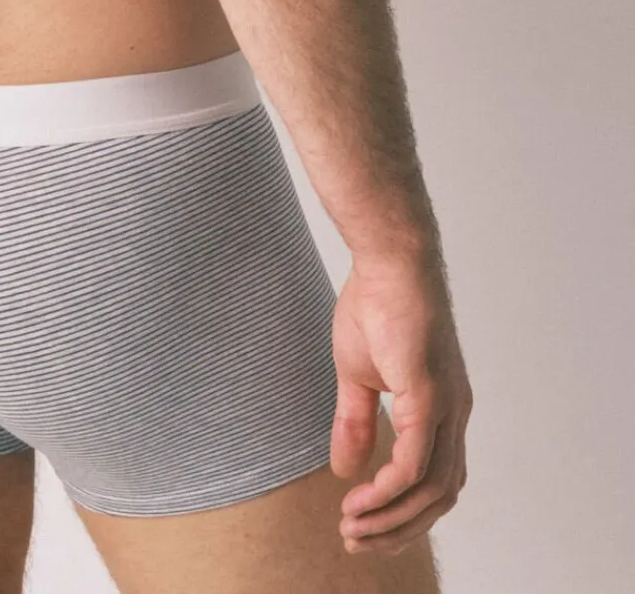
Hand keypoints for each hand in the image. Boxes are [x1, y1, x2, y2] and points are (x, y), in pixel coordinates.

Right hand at [329, 251, 471, 556]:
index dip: (402, 512)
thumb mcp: (358, 374)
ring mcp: (447, 405)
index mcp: (442, 409)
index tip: (361, 526)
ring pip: (431, 489)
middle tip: (356, 542)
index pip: (435, 482)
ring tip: (352, 527)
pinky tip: (363, 498)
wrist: (387, 257)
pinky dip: (391, 489)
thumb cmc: (375, 304)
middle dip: (398, 529)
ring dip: (392, 517)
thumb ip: (356, 421)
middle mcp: (454, 414)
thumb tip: (345, 469)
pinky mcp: (430, 394)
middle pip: (439, 497)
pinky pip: (417, 462)